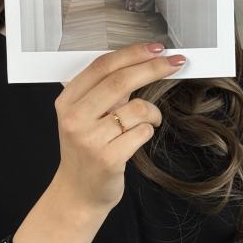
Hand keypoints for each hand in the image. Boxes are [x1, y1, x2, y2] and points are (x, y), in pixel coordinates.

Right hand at [54, 42, 186, 214]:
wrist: (78, 193)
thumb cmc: (86, 152)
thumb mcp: (84, 118)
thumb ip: (105, 93)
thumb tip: (142, 63)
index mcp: (67, 102)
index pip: (102, 66)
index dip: (133, 53)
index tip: (157, 48)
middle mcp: (75, 119)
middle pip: (120, 82)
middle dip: (153, 68)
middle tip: (175, 63)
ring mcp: (90, 140)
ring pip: (137, 109)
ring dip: (153, 112)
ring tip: (150, 120)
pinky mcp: (108, 159)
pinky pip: (141, 133)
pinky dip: (148, 131)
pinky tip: (141, 137)